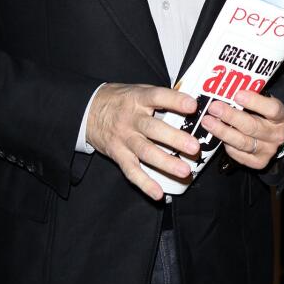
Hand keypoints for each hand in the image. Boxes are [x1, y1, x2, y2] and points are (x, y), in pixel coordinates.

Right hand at [86, 82, 199, 199]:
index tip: (192, 106)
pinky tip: (158, 193)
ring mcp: (124, 138)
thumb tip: (191, 103)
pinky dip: (145, 183)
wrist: (88, 110)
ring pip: (145, 152)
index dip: (175, 100)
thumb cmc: (120, 100)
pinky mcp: (118, 154)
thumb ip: (161, 97)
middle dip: (174, 139)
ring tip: (185, 170)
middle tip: (194, 147)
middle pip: (153, 129)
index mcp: (138, 98)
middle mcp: (131, 119)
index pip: (158, 96)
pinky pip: (131, 171)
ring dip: (166, 163)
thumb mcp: (138, 90)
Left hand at [201, 89, 283, 169]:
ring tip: (207, 122)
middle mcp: (277, 135)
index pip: (272, 109)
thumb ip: (252, 96)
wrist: (273, 137)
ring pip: (242, 142)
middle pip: (252, 127)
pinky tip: (217, 136)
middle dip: (230, 117)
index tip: (237, 95)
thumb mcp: (265, 102)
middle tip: (213, 108)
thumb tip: (228, 87)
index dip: (255, 102)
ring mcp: (268, 150)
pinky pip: (238, 154)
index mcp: (282, 116)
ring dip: (222, 131)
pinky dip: (226, 145)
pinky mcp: (259, 163)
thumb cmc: (264, 114)